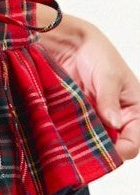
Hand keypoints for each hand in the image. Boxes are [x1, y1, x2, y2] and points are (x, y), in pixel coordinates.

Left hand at [39, 17, 139, 160]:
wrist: (70, 42)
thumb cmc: (98, 53)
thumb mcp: (108, 75)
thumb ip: (109, 100)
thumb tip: (114, 123)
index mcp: (134, 111)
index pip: (134, 141)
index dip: (124, 149)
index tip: (110, 150)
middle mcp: (116, 120)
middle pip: (113, 147)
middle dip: (102, 151)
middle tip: (87, 147)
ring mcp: (95, 120)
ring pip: (93, 143)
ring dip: (85, 145)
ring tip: (73, 141)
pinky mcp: (76, 118)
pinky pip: (75, 134)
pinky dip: (70, 137)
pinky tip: (62, 135)